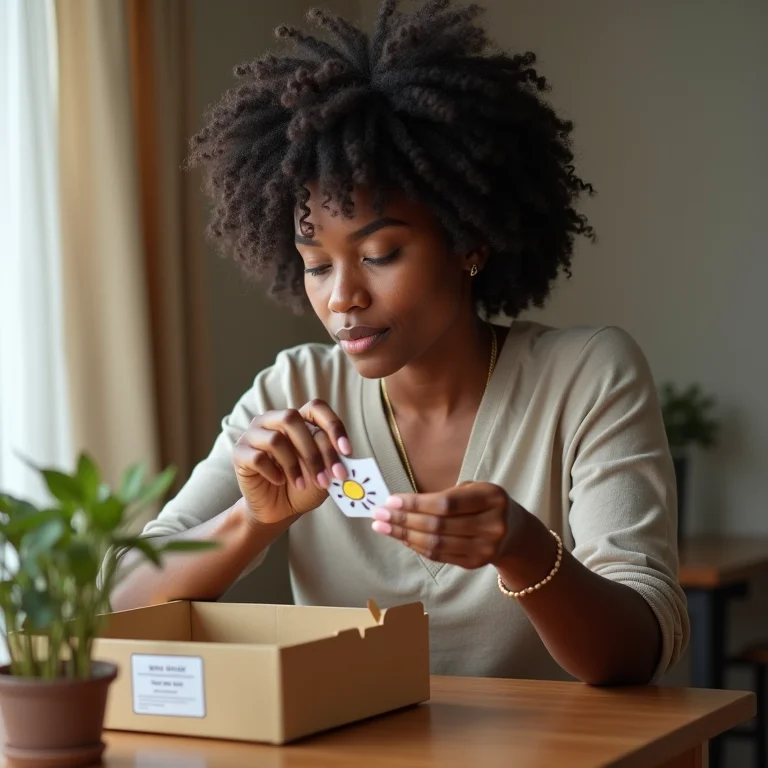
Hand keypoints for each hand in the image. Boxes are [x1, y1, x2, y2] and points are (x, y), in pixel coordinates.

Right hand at [233, 399, 350, 524]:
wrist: (278, 509)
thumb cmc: (303, 486)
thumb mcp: (325, 474)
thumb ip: (333, 460)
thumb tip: (346, 454)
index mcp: (298, 419)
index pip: (316, 407)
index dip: (333, 426)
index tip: (347, 451)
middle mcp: (273, 420)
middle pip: (293, 419)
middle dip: (315, 452)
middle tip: (328, 479)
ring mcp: (253, 434)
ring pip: (276, 439)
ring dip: (294, 466)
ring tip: (302, 485)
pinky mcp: (239, 452)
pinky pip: (258, 458)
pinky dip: (274, 473)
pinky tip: (280, 482)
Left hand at [370, 482, 525, 568]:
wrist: (514, 531)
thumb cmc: (484, 503)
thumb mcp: (474, 489)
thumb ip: (445, 496)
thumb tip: (399, 505)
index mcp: (492, 498)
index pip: (446, 503)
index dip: (416, 503)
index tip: (390, 501)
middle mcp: (492, 525)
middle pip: (438, 525)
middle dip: (403, 520)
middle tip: (379, 515)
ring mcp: (486, 548)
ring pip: (436, 544)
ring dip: (404, 536)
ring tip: (382, 527)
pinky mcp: (476, 563)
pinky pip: (439, 556)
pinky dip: (416, 546)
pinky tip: (401, 538)